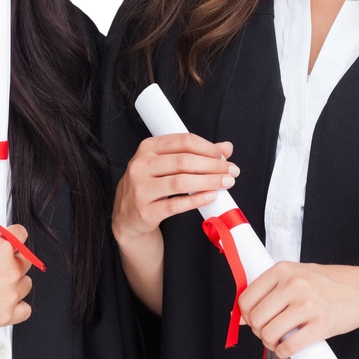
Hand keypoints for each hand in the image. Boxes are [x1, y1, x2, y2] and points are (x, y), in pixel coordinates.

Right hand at [0, 226, 33, 328]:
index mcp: (0, 248)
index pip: (21, 234)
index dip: (13, 235)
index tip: (9, 239)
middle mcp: (10, 270)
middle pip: (26, 259)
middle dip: (13, 260)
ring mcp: (10, 293)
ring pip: (26, 283)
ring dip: (15, 283)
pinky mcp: (6, 314)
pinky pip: (24, 309)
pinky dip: (17, 307)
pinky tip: (4, 302)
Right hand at [112, 134, 237, 242]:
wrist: (127, 217)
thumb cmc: (150, 185)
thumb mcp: (167, 164)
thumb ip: (196, 153)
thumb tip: (226, 147)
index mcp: (147, 148)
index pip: (183, 141)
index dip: (207, 147)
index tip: (224, 156)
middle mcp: (140, 165)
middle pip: (184, 161)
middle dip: (213, 165)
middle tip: (231, 171)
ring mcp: (140, 188)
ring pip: (181, 182)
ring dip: (208, 181)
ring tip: (226, 183)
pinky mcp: (145, 211)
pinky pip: (176, 205)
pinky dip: (196, 200)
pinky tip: (211, 197)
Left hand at [237, 263, 358, 358]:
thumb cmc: (329, 283)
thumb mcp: (298, 275)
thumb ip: (273, 289)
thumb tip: (241, 315)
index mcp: (283, 270)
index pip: (246, 298)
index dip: (245, 314)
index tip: (252, 320)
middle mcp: (293, 284)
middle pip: (255, 318)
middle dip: (257, 330)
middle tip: (268, 332)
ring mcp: (307, 304)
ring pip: (269, 333)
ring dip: (269, 343)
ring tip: (278, 340)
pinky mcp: (322, 324)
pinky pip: (290, 346)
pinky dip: (283, 353)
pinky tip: (287, 349)